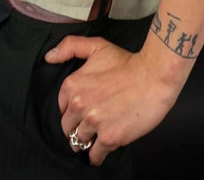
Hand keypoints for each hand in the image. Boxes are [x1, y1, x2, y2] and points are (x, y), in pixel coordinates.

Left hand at [44, 34, 177, 165]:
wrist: (154, 76)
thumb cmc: (127, 62)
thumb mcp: (97, 47)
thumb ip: (71, 47)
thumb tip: (49, 57)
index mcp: (73, 85)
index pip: (62, 108)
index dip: (73, 110)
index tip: (84, 110)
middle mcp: (79, 105)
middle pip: (68, 128)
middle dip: (78, 128)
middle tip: (91, 125)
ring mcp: (94, 123)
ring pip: (80, 142)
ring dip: (88, 141)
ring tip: (98, 135)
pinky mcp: (109, 138)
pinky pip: (95, 156)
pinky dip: (97, 156)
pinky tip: (103, 149)